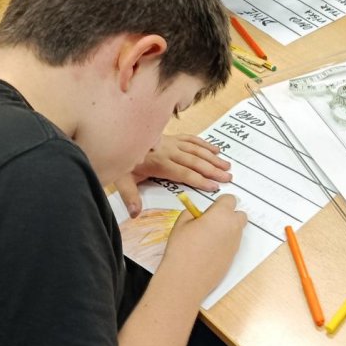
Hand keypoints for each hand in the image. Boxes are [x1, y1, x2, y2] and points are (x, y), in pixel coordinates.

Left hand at [114, 134, 231, 217]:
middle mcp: (169, 151)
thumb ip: (129, 195)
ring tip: (227, 165)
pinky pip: (191, 139)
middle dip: (213, 170)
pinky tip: (215, 149)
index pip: (184, 173)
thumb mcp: (120, 178)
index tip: (214, 186)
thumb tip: (136, 213)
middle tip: (228, 177)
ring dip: (213, 158)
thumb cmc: (120, 157)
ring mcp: (171, 142)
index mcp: (159, 163)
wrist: (117, 132)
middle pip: (195, 162)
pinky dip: (204, 144)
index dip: (200, 180)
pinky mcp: (172, 137)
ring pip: (196, 150)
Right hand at [159, 193, 247, 285]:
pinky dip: (225, 243)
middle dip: (228, 215)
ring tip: (207, 237)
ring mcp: (235, 244)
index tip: (210, 209)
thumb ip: (193, 213)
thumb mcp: (181, 223)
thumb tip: (199, 215)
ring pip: (237, 230)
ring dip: (227, 229)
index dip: (220, 202)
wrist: (185, 278)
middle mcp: (233, 228)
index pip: (230, 199)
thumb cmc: (182, 249)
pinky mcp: (233, 257)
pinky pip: (233, 244)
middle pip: (240, 214)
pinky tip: (209, 250)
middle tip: (211, 221)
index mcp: (221, 215)